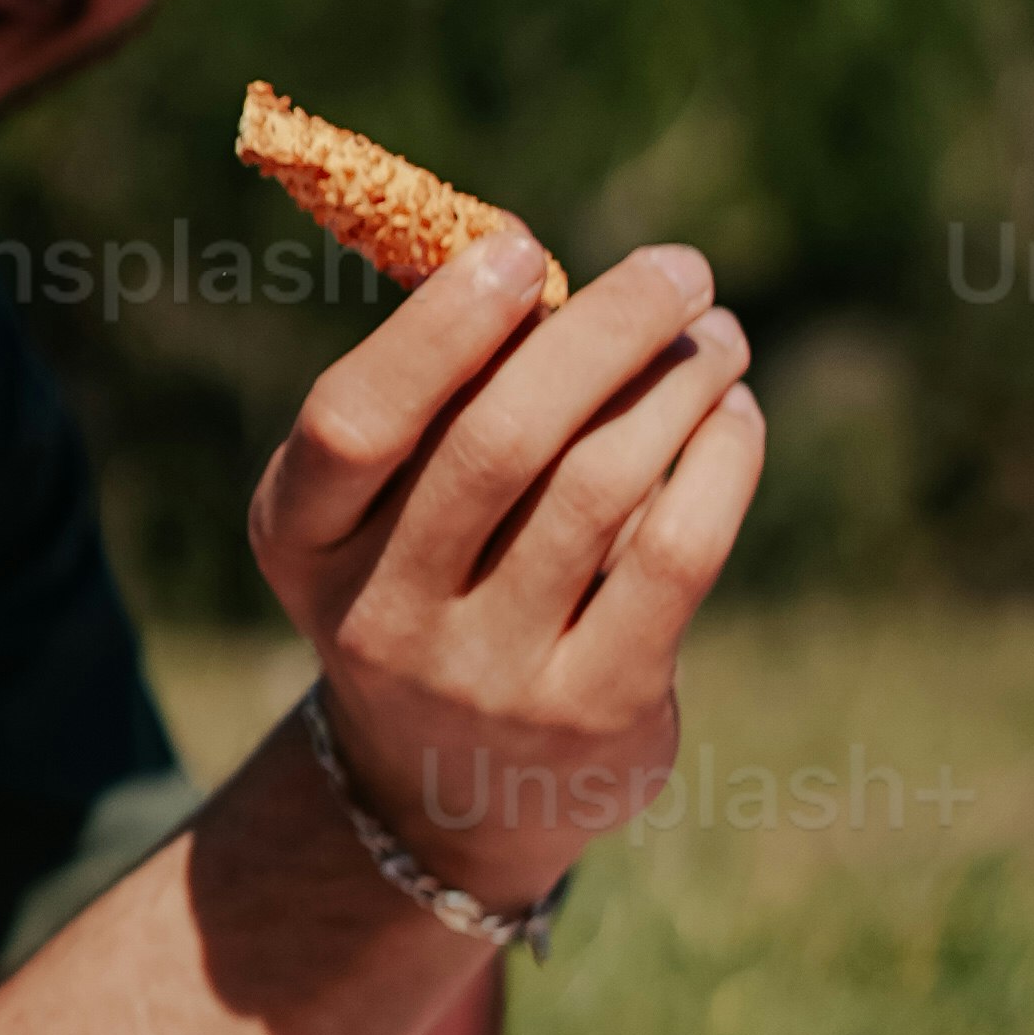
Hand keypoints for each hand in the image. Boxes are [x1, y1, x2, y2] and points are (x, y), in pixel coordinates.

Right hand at [249, 233, 763, 920]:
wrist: (451, 785)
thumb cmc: (431, 579)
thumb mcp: (387, 506)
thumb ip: (444, 399)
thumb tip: (553, 270)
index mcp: (299, 541)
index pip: (352, 421)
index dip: (437, 329)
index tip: (523, 249)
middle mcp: (379, 618)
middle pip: (498, 442)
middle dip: (604, 332)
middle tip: (678, 269)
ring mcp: (486, 677)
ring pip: (598, 488)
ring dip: (677, 385)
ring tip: (718, 336)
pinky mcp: (593, 711)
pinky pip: (673, 554)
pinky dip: (717, 463)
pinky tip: (734, 415)